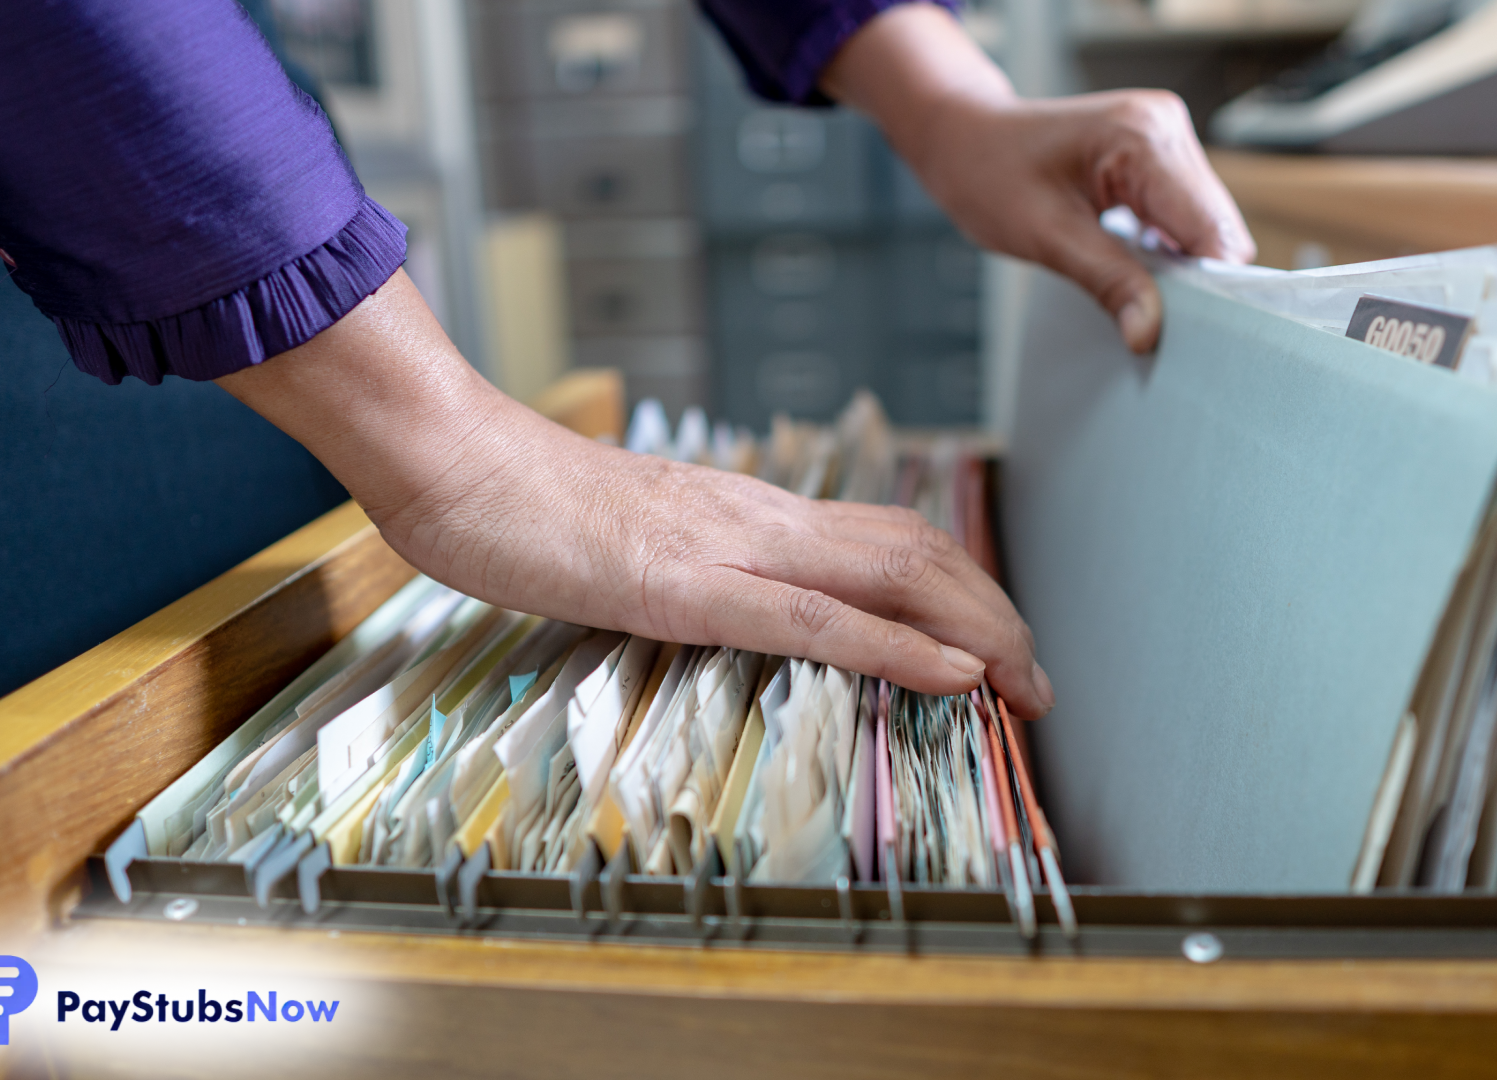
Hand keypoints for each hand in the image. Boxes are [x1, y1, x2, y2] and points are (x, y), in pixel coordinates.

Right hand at [219, 271, 1055, 716]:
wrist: (457, 465)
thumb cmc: (530, 508)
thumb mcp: (637, 541)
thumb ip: (702, 565)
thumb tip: (751, 604)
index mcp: (754, 515)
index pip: (887, 542)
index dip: (960, 592)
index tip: (1000, 648)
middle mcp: (763, 521)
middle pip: (916, 554)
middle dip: (993, 616)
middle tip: (1040, 683)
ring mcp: (730, 549)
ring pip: (889, 578)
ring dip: (973, 632)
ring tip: (1025, 684)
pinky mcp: (688, 586)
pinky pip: (815, 620)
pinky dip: (897, 648)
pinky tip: (954, 676)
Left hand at [823, 3, 1254, 353]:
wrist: (964, 139)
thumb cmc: (989, 173)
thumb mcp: (1046, 236)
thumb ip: (1107, 281)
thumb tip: (1150, 333)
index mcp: (1143, 136)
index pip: (1210, 227)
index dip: (1210, 285)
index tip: (1193, 337)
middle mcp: (1166, 127)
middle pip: (1218, 227)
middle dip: (1199, 282)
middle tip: (1161, 328)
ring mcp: (1166, 139)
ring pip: (1207, 226)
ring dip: (1186, 269)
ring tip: (1147, 303)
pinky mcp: (1158, 158)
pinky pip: (1185, 217)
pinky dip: (1172, 253)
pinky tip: (1145, 277)